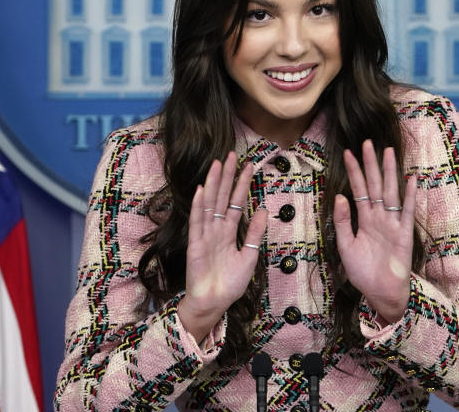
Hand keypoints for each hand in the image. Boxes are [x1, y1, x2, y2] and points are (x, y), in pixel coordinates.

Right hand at [178, 152, 267, 343]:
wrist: (214, 303)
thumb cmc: (230, 284)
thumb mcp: (250, 257)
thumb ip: (255, 234)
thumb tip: (264, 210)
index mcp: (230, 232)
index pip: (237, 202)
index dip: (242, 184)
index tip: (249, 166)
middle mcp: (217, 229)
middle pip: (222, 197)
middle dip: (227, 176)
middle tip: (232, 155)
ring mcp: (205, 235)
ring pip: (209, 204)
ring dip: (212, 184)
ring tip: (217, 164)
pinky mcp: (195, 244)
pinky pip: (197, 222)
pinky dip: (198, 206)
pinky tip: (200, 190)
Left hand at [334, 140, 416, 323]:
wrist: (380, 294)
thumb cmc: (363, 272)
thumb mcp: (345, 246)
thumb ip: (342, 222)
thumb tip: (340, 196)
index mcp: (364, 219)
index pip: (358, 189)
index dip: (354, 171)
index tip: (349, 152)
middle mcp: (379, 217)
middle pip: (375, 185)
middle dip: (371, 164)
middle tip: (368, 142)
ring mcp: (392, 224)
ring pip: (390, 193)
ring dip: (389, 173)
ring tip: (388, 152)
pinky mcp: (404, 235)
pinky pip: (406, 212)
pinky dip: (409, 197)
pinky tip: (410, 180)